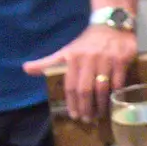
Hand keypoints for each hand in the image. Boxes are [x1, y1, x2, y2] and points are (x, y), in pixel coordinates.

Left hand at [22, 24, 137, 121]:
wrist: (111, 25)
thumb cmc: (87, 43)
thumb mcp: (66, 51)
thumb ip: (47, 63)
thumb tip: (25, 69)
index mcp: (72, 58)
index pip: (70, 85)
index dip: (71, 103)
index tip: (74, 115)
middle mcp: (88, 59)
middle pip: (85, 89)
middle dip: (85, 107)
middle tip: (87, 119)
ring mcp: (106, 60)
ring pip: (101, 88)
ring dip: (100, 105)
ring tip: (99, 115)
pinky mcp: (121, 60)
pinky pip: (118, 82)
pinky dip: (115, 95)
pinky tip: (113, 102)